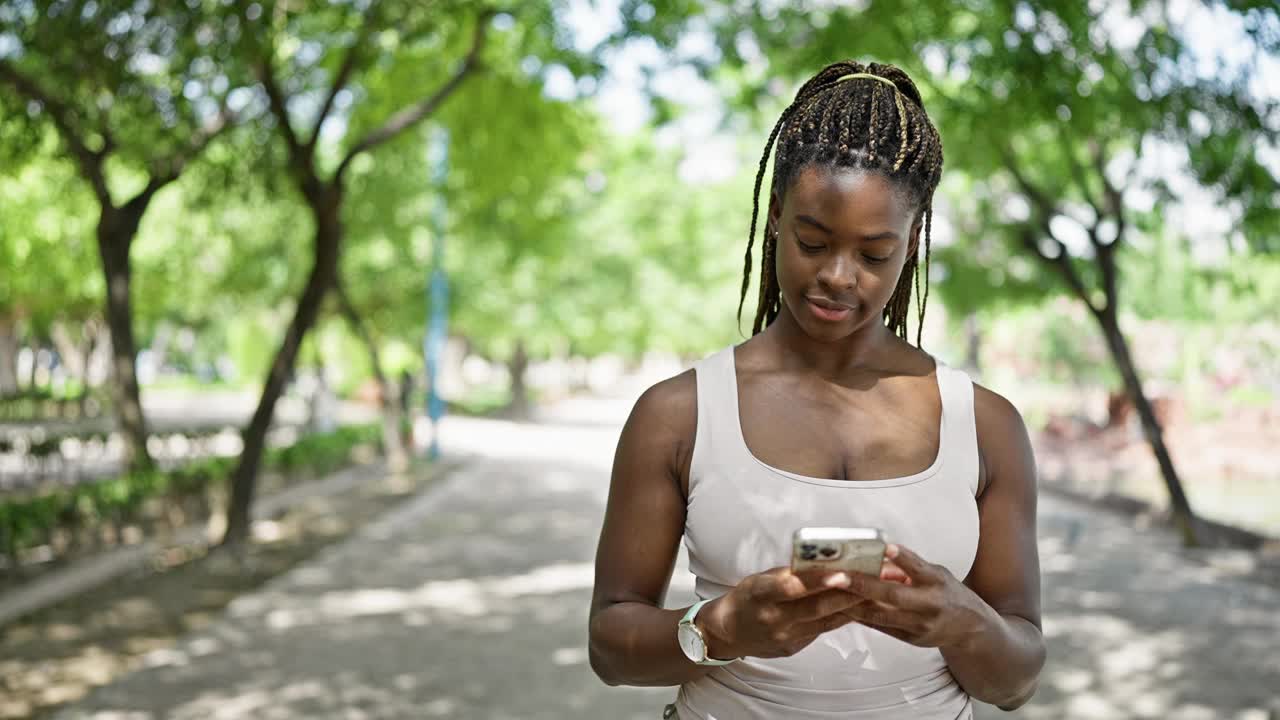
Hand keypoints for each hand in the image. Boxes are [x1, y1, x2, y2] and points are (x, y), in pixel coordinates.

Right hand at [700, 566, 865, 658]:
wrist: (728, 632)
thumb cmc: (747, 598)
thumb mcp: (760, 579)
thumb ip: (789, 574)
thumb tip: (822, 563)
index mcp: (761, 594)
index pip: (793, 587)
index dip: (819, 581)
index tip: (843, 573)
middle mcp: (773, 618)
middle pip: (816, 607)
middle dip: (848, 594)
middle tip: (874, 581)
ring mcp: (784, 637)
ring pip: (825, 620)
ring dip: (851, 606)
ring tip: (875, 593)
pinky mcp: (793, 648)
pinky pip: (821, 630)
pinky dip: (840, 618)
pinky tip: (858, 608)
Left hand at [838, 544, 995, 649]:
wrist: (970, 628)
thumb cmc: (947, 593)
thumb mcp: (936, 573)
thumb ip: (909, 567)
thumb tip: (877, 556)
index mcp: (937, 582)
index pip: (918, 568)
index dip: (902, 558)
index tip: (885, 547)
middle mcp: (929, 605)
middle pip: (893, 596)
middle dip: (862, 586)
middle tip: (836, 577)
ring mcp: (919, 625)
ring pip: (881, 616)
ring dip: (852, 604)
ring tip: (829, 593)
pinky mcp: (910, 639)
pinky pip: (880, 627)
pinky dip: (859, 616)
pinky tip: (839, 607)